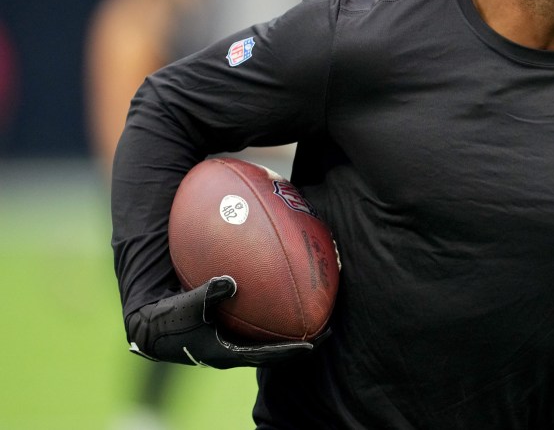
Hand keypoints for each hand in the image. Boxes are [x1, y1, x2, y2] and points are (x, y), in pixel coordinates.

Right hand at [125, 276, 322, 368]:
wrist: (147, 327)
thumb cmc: (166, 320)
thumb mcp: (186, 306)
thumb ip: (208, 294)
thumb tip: (232, 281)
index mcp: (227, 351)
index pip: (267, 355)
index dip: (291, 351)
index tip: (315, 344)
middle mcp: (232, 349)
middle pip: (272, 348)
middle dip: (298, 339)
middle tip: (324, 329)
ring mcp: (229, 340)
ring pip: (264, 336)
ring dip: (285, 327)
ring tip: (309, 312)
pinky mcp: (223, 329)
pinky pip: (251, 321)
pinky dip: (266, 310)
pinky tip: (276, 290)